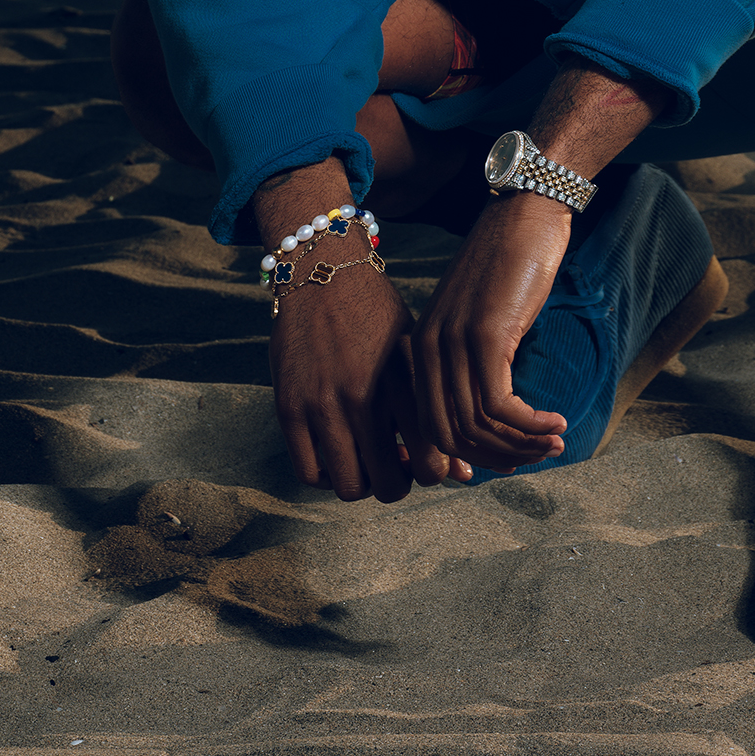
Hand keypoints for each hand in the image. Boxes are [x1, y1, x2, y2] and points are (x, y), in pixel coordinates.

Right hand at [254, 158, 464, 503]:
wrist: (321, 270)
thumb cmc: (377, 314)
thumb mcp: (413, 352)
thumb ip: (433, 410)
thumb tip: (465, 474)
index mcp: (402, 382)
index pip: (430, 460)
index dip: (433, 472)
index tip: (427, 460)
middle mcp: (363, 398)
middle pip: (389, 485)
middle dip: (398, 483)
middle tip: (396, 466)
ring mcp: (322, 405)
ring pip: (349, 486)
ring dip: (361, 482)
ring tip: (365, 460)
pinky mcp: (289, 407)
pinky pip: (308, 473)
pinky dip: (325, 475)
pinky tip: (335, 452)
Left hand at [413, 190, 575, 469]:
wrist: (526, 210)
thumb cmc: (512, 262)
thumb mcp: (482, 316)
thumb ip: (476, 360)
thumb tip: (494, 416)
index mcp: (424, 346)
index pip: (430, 427)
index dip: (468, 457)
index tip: (507, 462)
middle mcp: (431, 347)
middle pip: (451, 436)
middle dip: (497, 457)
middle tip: (538, 455)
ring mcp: (455, 341)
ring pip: (478, 425)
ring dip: (521, 445)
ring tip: (554, 441)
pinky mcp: (486, 334)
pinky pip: (500, 405)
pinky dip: (530, 425)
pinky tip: (555, 422)